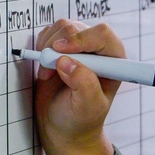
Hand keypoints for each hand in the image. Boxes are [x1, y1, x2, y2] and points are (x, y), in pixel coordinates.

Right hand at [34, 19, 124, 154]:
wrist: (62, 127)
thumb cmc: (81, 119)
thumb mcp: (87, 107)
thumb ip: (83, 84)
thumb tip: (66, 61)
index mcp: (113, 60)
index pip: (101, 34)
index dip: (81, 39)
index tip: (61, 53)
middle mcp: (97, 49)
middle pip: (76, 28)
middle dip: (58, 47)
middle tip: (50, 70)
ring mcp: (78, 46)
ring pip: (61, 28)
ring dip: (48, 48)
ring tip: (48, 74)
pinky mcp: (61, 47)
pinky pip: (48, 34)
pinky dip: (41, 47)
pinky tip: (45, 68)